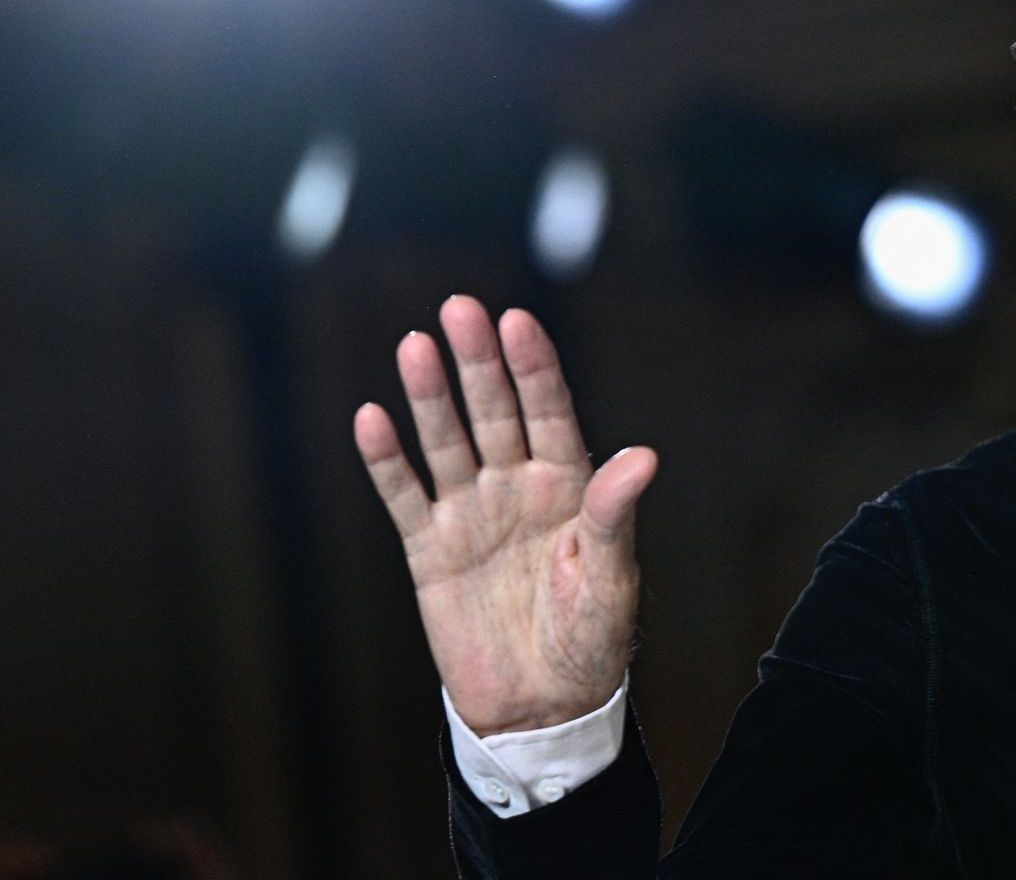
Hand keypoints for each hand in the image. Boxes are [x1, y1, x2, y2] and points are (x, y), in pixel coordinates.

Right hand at [353, 295, 657, 734]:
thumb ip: (613, 516)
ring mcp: (472, 516)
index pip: (550, 413)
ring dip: (430, 397)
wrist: (541, 707)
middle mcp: (517, 489)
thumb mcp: (611, 581)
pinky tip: (372, 419)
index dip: (534, 369)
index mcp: (569, 488)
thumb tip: (643, 455)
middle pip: (494, 413)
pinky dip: (388, 461)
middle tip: (459, 308)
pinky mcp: (432, 552)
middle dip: (478, 362)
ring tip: (416, 346)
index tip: (517, 320)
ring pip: (447, 442)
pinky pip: (405, 497)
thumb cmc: (590, 642)